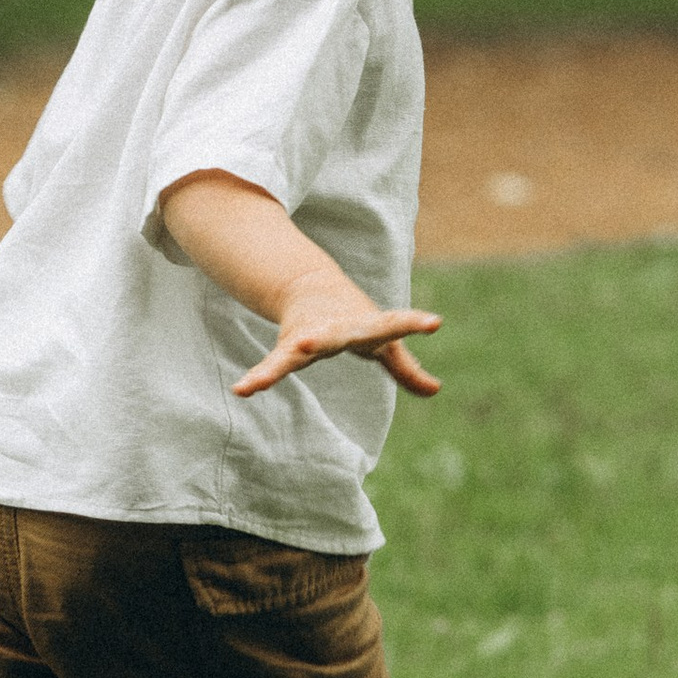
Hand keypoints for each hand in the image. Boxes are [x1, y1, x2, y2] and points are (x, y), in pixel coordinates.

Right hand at [232, 273, 443, 400]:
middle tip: (323, 341)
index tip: (435, 323)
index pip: (395, 324)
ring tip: (284, 360)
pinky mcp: (289, 347)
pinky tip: (242, 390)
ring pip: (300, 351)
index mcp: (368, 326)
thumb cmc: (354, 319)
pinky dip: (259, 377)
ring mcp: (311, 336)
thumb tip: (435, 390)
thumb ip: (406, 368)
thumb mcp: (382, 343)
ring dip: (294, 356)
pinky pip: (274, 365)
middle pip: (347, 335)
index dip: (414, 323)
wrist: (308, 286)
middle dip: (352, 336)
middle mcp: (339, 329)